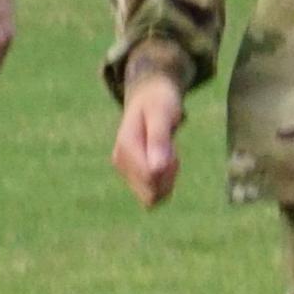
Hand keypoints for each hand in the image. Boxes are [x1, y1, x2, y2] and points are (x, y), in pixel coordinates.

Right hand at [112, 67, 186, 206]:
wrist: (149, 96)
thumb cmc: (159, 102)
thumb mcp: (162, 114)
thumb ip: (158, 140)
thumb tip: (156, 170)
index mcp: (125, 147)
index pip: (150, 178)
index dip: (169, 170)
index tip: (173, 150)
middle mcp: (121, 162)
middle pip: (150, 195)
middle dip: (168, 177)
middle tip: (171, 150)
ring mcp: (124, 170)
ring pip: (153, 196)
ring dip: (167, 178)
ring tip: (167, 152)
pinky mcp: (131, 174)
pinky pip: (153, 191)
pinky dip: (164, 180)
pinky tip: (164, 159)